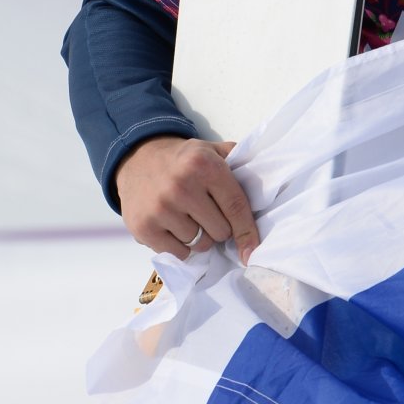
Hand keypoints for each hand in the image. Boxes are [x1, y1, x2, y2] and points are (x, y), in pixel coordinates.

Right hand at [115, 135, 258, 264]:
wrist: (137, 159)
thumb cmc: (183, 159)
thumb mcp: (212, 150)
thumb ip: (239, 164)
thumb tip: (266, 190)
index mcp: (204, 166)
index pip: (235, 206)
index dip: (247, 231)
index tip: (253, 251)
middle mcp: (182, 187)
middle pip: (219, 231)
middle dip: (220, 228)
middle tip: (210, 214)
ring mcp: (160, 209)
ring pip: (199, 244)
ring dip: (200, 237)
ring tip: (191, 219)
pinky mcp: (144, 228)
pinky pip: (178, 253)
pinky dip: (181, 246)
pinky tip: (175, 228)